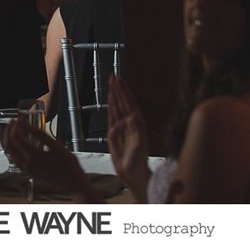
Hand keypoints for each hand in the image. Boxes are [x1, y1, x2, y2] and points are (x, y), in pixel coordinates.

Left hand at [3, 121, 101, 201]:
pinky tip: (19, 143)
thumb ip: (41, 135)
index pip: (17, 138)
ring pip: (11, 152)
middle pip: (10, 145)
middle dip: (9, 131)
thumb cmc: (68, 164)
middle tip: (13, 121)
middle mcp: (27, 164)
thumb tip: (28, 126)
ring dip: (10, 139)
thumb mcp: (57, 146)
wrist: (72, 181)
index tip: (19, 118)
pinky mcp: (29, 172)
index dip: (16, 126)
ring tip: (14, 130)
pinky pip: (15, 159)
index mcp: (34, 157)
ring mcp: (27, 170)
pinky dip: (14, 149)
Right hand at [107, 75, 150, 201]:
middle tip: (113, 75)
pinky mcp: (116, 133)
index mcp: (137, 123)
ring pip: (118, 106)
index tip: (119, 79)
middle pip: (123, 101)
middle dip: (118, 88)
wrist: (132, 173)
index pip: (129, 102)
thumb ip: (137, 132)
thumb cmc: (138, 161)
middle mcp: (131, 122)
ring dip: (115, 94)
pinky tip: (110, 99)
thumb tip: (134, 116)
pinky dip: (111, 106)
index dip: (124, 90)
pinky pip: (113, 116)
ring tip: (111, 83)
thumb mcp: (139, 146)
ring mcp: (123, 127)